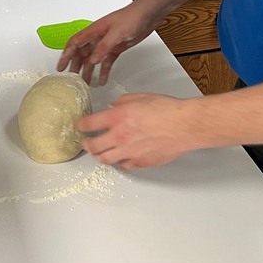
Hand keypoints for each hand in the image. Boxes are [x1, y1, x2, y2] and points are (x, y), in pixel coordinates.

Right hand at [56, 2, 157, 84]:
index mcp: (95, 31)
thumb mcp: (117, 32)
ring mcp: (107, 43)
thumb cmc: (132, 17)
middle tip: (73, 80)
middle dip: (76, 66)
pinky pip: (106, 61)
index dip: (66, 55)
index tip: (61, 67)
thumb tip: (92, 60)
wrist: (148, 14)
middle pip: (82, 53)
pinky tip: (102, 80)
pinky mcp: (116, 48)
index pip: (75, 43)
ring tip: (86, 83)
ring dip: (89, 70)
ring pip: (93, 59)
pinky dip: (104, 71)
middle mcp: (98, 37)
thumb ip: (104, 46)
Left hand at [77, 93, 194, 169]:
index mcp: (118, 117)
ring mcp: (129, 152)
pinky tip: (121, 157)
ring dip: (100, 155)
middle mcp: (119, 137)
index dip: (81, 126)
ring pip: (105, 160)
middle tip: (85, 142)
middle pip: (93, 146)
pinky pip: (123, 165)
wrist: (183, 125)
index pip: (89, 124)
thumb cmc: (166, 109)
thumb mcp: (140, 97)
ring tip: (100, 152)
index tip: (79, 126)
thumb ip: (122, 103)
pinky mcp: (139, 163)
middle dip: (86, 144)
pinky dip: (120, 161)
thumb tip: (113, 107)